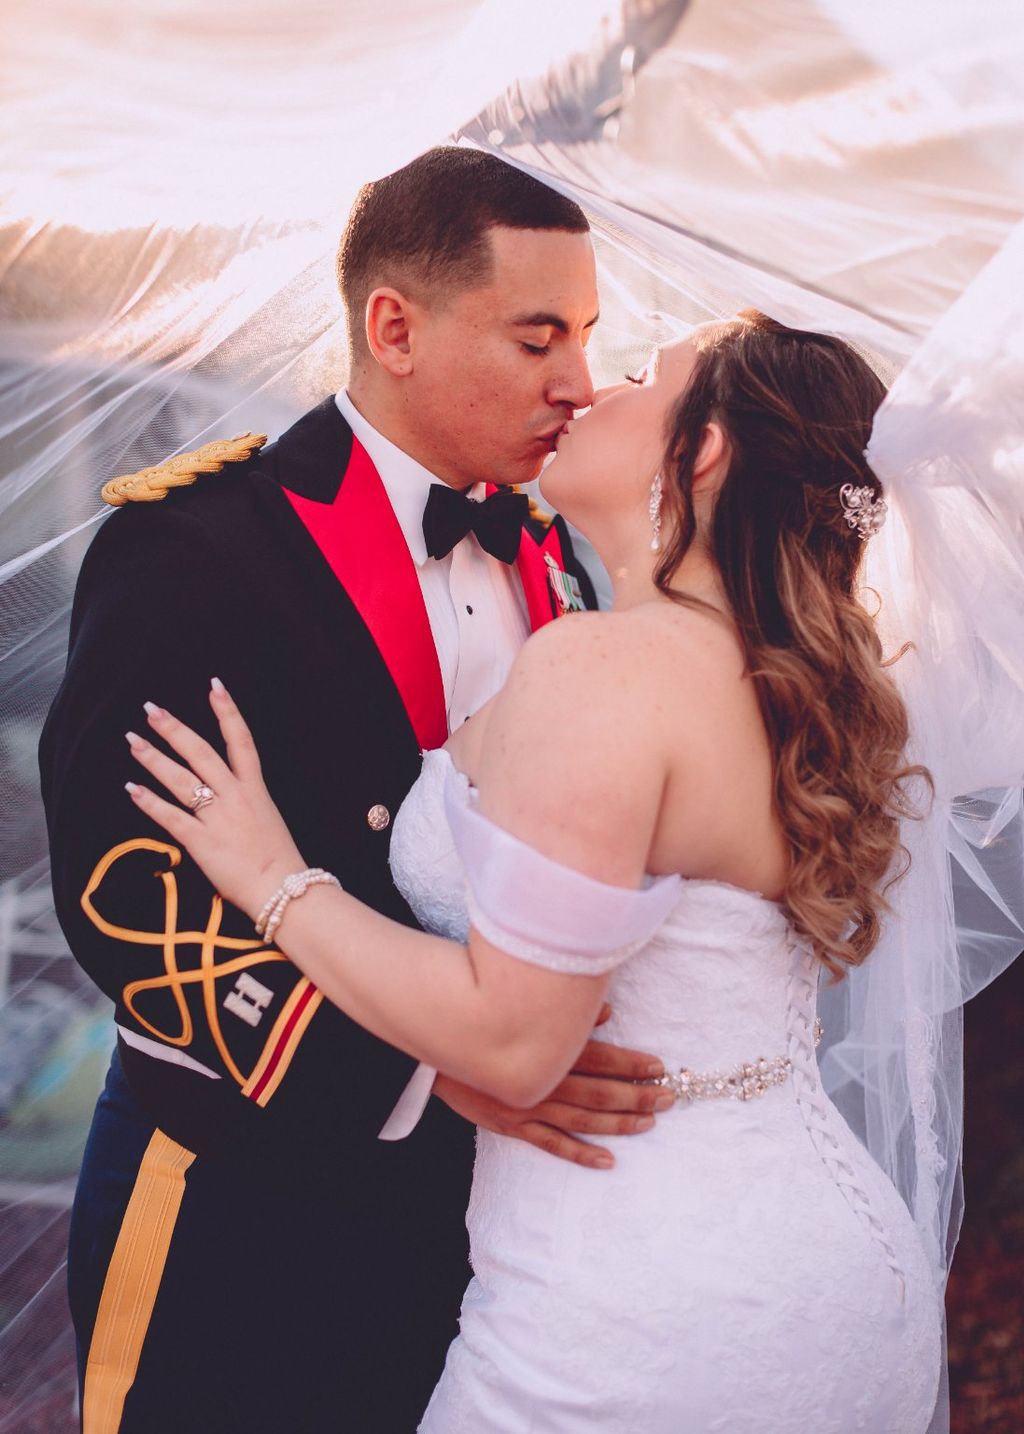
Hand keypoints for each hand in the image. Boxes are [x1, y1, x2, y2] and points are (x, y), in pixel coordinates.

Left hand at [124, 681, 304, 922]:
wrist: (286, 892)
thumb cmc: (281, 862)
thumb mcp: (269, 822)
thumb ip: (249, 806)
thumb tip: (232, 798)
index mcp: (255, 790)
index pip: (241, 741)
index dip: (228, 711)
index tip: (215, 686)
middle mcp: (235, 797)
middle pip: (201, 753)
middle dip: (174, 728)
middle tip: (150, 708)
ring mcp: (218, 818)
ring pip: (181, 779)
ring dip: (153, 758)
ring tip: (132, 740)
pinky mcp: (202, 842)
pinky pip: (171, 816)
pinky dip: (149, 801)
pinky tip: (131, 788)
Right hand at [435, 1006, 670, 1169]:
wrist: (432, 1047)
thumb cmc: (482, 1022)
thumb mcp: (519, 1012)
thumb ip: (564, 1016)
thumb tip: (606, 1013)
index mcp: (545, 1049)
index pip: (599, 1058)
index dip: (631, 1063)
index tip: (659, 1066)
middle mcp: (541, 1080)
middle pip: (598, 1092)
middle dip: (636, 1095)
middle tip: (668, 1098)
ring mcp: (527, 1107)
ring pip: (582, 1121)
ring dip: (618, 1123)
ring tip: (649, 1123)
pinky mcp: (513, 1125)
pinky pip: (552, 1144)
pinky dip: (580, 1154)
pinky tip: (607, 1160)